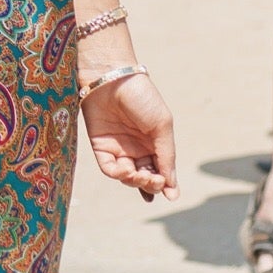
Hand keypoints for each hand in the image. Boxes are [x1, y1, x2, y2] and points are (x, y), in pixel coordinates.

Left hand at [80, 70, 178, 201]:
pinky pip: (109, 169)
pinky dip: (118, 174)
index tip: (170, 194)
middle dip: (150, 185)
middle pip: (144, 178)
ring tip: (140, 174)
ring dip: (136, 181)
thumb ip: (167, 157)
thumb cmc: (142, 98)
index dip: (165, 185)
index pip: (161, 171)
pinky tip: (127, 170)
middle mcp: (136, 148)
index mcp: (155, 143)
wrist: (113, 78)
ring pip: (127, 177)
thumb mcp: (162, 126)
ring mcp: (118, 148)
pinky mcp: (100, 147)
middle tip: (154, 180)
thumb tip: (172, 189)